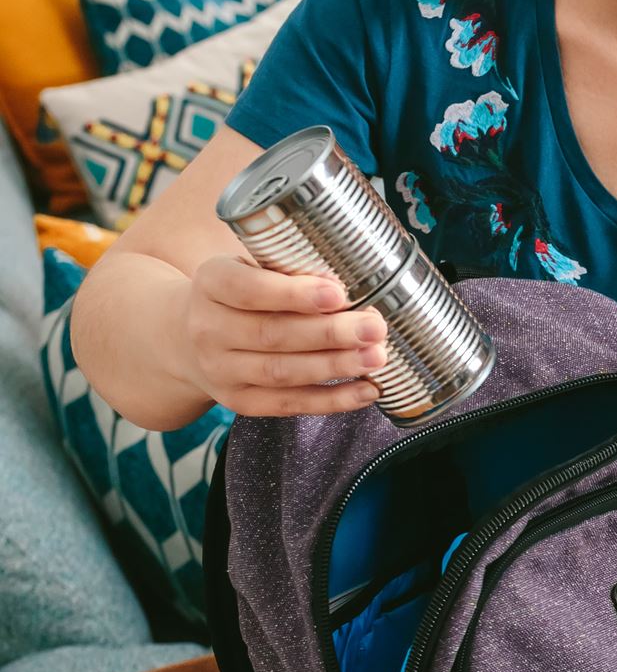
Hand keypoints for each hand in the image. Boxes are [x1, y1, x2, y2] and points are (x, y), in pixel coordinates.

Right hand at [180, 253, 386, 416]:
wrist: (185, 338)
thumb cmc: (236, 295)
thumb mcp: (247, 268)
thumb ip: (286, 271)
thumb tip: (344, 283)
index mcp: (210, 284)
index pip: (248, 290)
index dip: (294, 294)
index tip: (338, 293)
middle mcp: (208, 330)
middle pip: (273, 335)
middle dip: (330, 333)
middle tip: (374, 328)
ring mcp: (221, 371)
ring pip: (283, 373)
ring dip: (335, 367)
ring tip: (376, 357)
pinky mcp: (240, 402)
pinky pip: (289, 404)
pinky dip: (332, 400)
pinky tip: (366, 391)